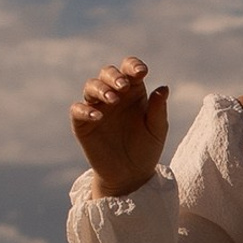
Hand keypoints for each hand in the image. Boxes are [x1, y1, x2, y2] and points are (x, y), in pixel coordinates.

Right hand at [70, 56, 169, 197]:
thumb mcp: (156, 130)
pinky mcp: (83, 124)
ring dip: (100, 89)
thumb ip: (159, 109)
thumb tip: (164, 88)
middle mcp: (113, 95)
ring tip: (112, 99)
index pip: (130, 70)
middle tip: (123, 87)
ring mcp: (97, 107)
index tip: (141, 72)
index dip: (133, 65)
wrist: (131, 176)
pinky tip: (97, 116)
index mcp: (133, 92)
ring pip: (91, 86)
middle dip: (114, 76)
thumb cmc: (146, 150)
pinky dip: (85, 110)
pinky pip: (78, 110)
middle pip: (108, 73)